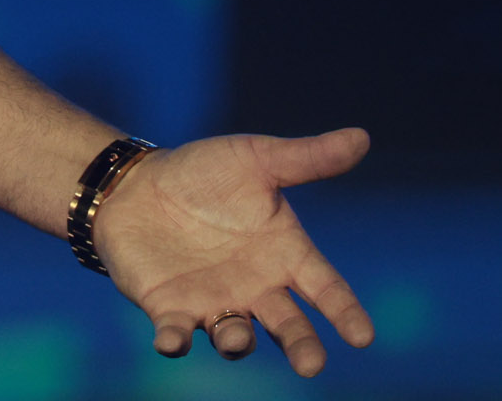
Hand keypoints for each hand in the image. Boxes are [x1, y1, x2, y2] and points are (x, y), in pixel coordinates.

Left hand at [92, 128, 374, 376]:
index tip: (363, 336)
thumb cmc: (205, 174)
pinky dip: (174, 341)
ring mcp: (214, 303)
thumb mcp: (255, 159)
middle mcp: (256, 288)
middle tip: (311, 365)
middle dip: (301, 346)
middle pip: (287, 326)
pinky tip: (172, 342)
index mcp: (285, 255)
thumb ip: (306, 158)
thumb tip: (361, 136)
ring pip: (235, 335)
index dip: (345, 312)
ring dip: (237, 341)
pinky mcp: (170, 308)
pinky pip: (176, 332)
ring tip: (239, 339)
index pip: (325, 289)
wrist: (137, 184)